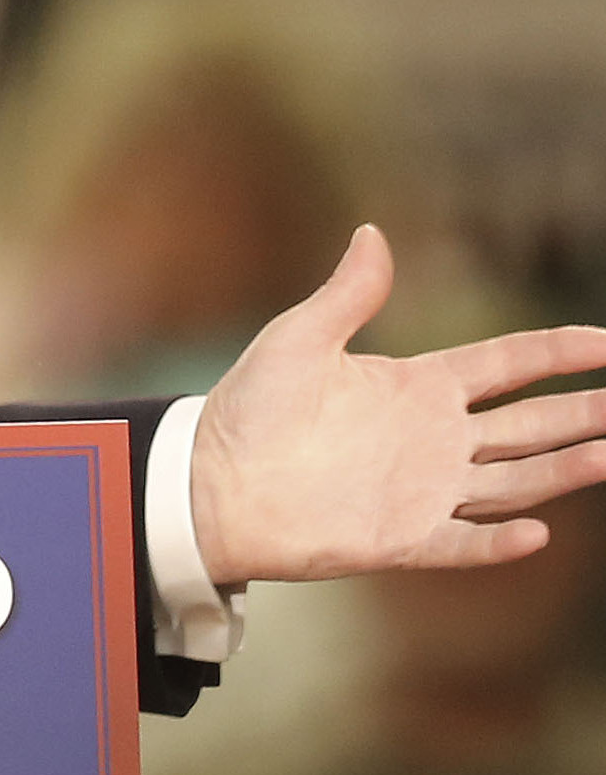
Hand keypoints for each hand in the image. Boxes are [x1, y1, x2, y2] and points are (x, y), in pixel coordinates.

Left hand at [191, 227, 605, 584]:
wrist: (206, 483)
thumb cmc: (247, 409)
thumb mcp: (297, 340)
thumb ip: (348, 294)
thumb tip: (371, 232)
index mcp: (417, 387)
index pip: (509, 364)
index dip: (561, 352)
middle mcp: (433, 439)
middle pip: (531, 423)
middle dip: (588, 412)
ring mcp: (422, 491)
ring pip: (515, 480)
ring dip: (566, 470)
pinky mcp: (399, 538)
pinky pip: (460, 542)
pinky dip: (496, 542)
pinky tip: (538, 534)